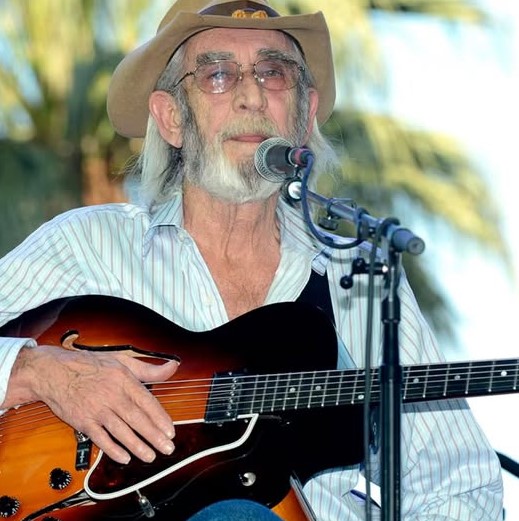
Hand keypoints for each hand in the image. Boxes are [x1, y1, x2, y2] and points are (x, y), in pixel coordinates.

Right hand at [4, 345, 178, 463]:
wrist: (54, 371)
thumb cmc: (90, 365)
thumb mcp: (122, 360)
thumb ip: (149, 368)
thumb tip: (172, 366)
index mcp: (123, 379)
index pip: (147, 402)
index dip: (160, 418)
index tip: (170, 430)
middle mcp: (111, 395)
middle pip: (136, 419)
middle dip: (154, 436)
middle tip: (167, 448)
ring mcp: (96, 409)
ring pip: (120, 431)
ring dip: (137, 446)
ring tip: (150, 456)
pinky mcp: (82, 421)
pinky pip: (100, 438)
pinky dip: (112, 449)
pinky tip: (124, 457)